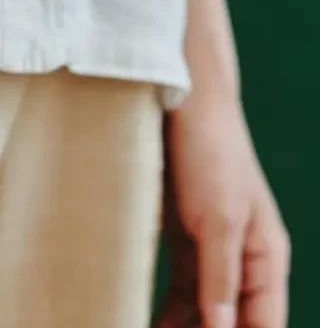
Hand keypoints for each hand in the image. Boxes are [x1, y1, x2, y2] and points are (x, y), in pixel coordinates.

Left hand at [156, 95, 289, 327]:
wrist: (183, 107)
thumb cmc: (211, 157)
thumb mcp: (218, 220)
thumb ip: (221, 276)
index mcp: (267, 259)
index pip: (265, 323)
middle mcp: (244, 260)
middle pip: (234, 320)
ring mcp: (213, 250)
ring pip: (205, 310)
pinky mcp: (183, 240)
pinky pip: (180, 289)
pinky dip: (166, 310)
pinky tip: (147, 322)